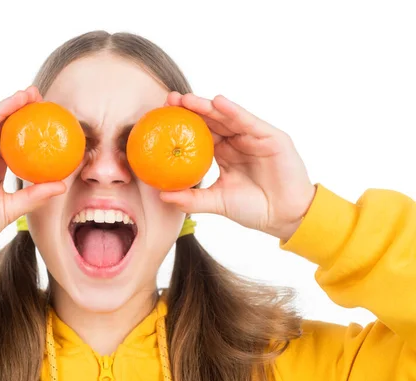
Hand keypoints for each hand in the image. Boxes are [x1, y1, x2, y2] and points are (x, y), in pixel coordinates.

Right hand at [0, 87, 65, 263]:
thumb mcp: (11, 208)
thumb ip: (34, 195)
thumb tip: (62, 184)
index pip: (15, 139)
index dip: (30, 125)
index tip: (50, 113)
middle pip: (0, 126)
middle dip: (18, 108)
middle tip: (38, 95)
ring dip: (2, 107)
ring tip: (22, 95)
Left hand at [160, 92, 315, 240]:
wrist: (286, 217)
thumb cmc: (254, 209)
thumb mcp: (217, 202)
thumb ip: (191, 199)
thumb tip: (163, 195)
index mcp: (224, 153)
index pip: (199, 134)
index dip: (181, 125)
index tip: (160, 117)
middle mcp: (237, 141)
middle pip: (211, 120)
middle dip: (190, 108)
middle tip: (169, 100)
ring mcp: (253, 137)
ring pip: (227, 117)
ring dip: (207, 106)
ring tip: (187, 99)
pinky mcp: (271, 137)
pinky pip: (249, 121)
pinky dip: (234, 111)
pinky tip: (218, 103)